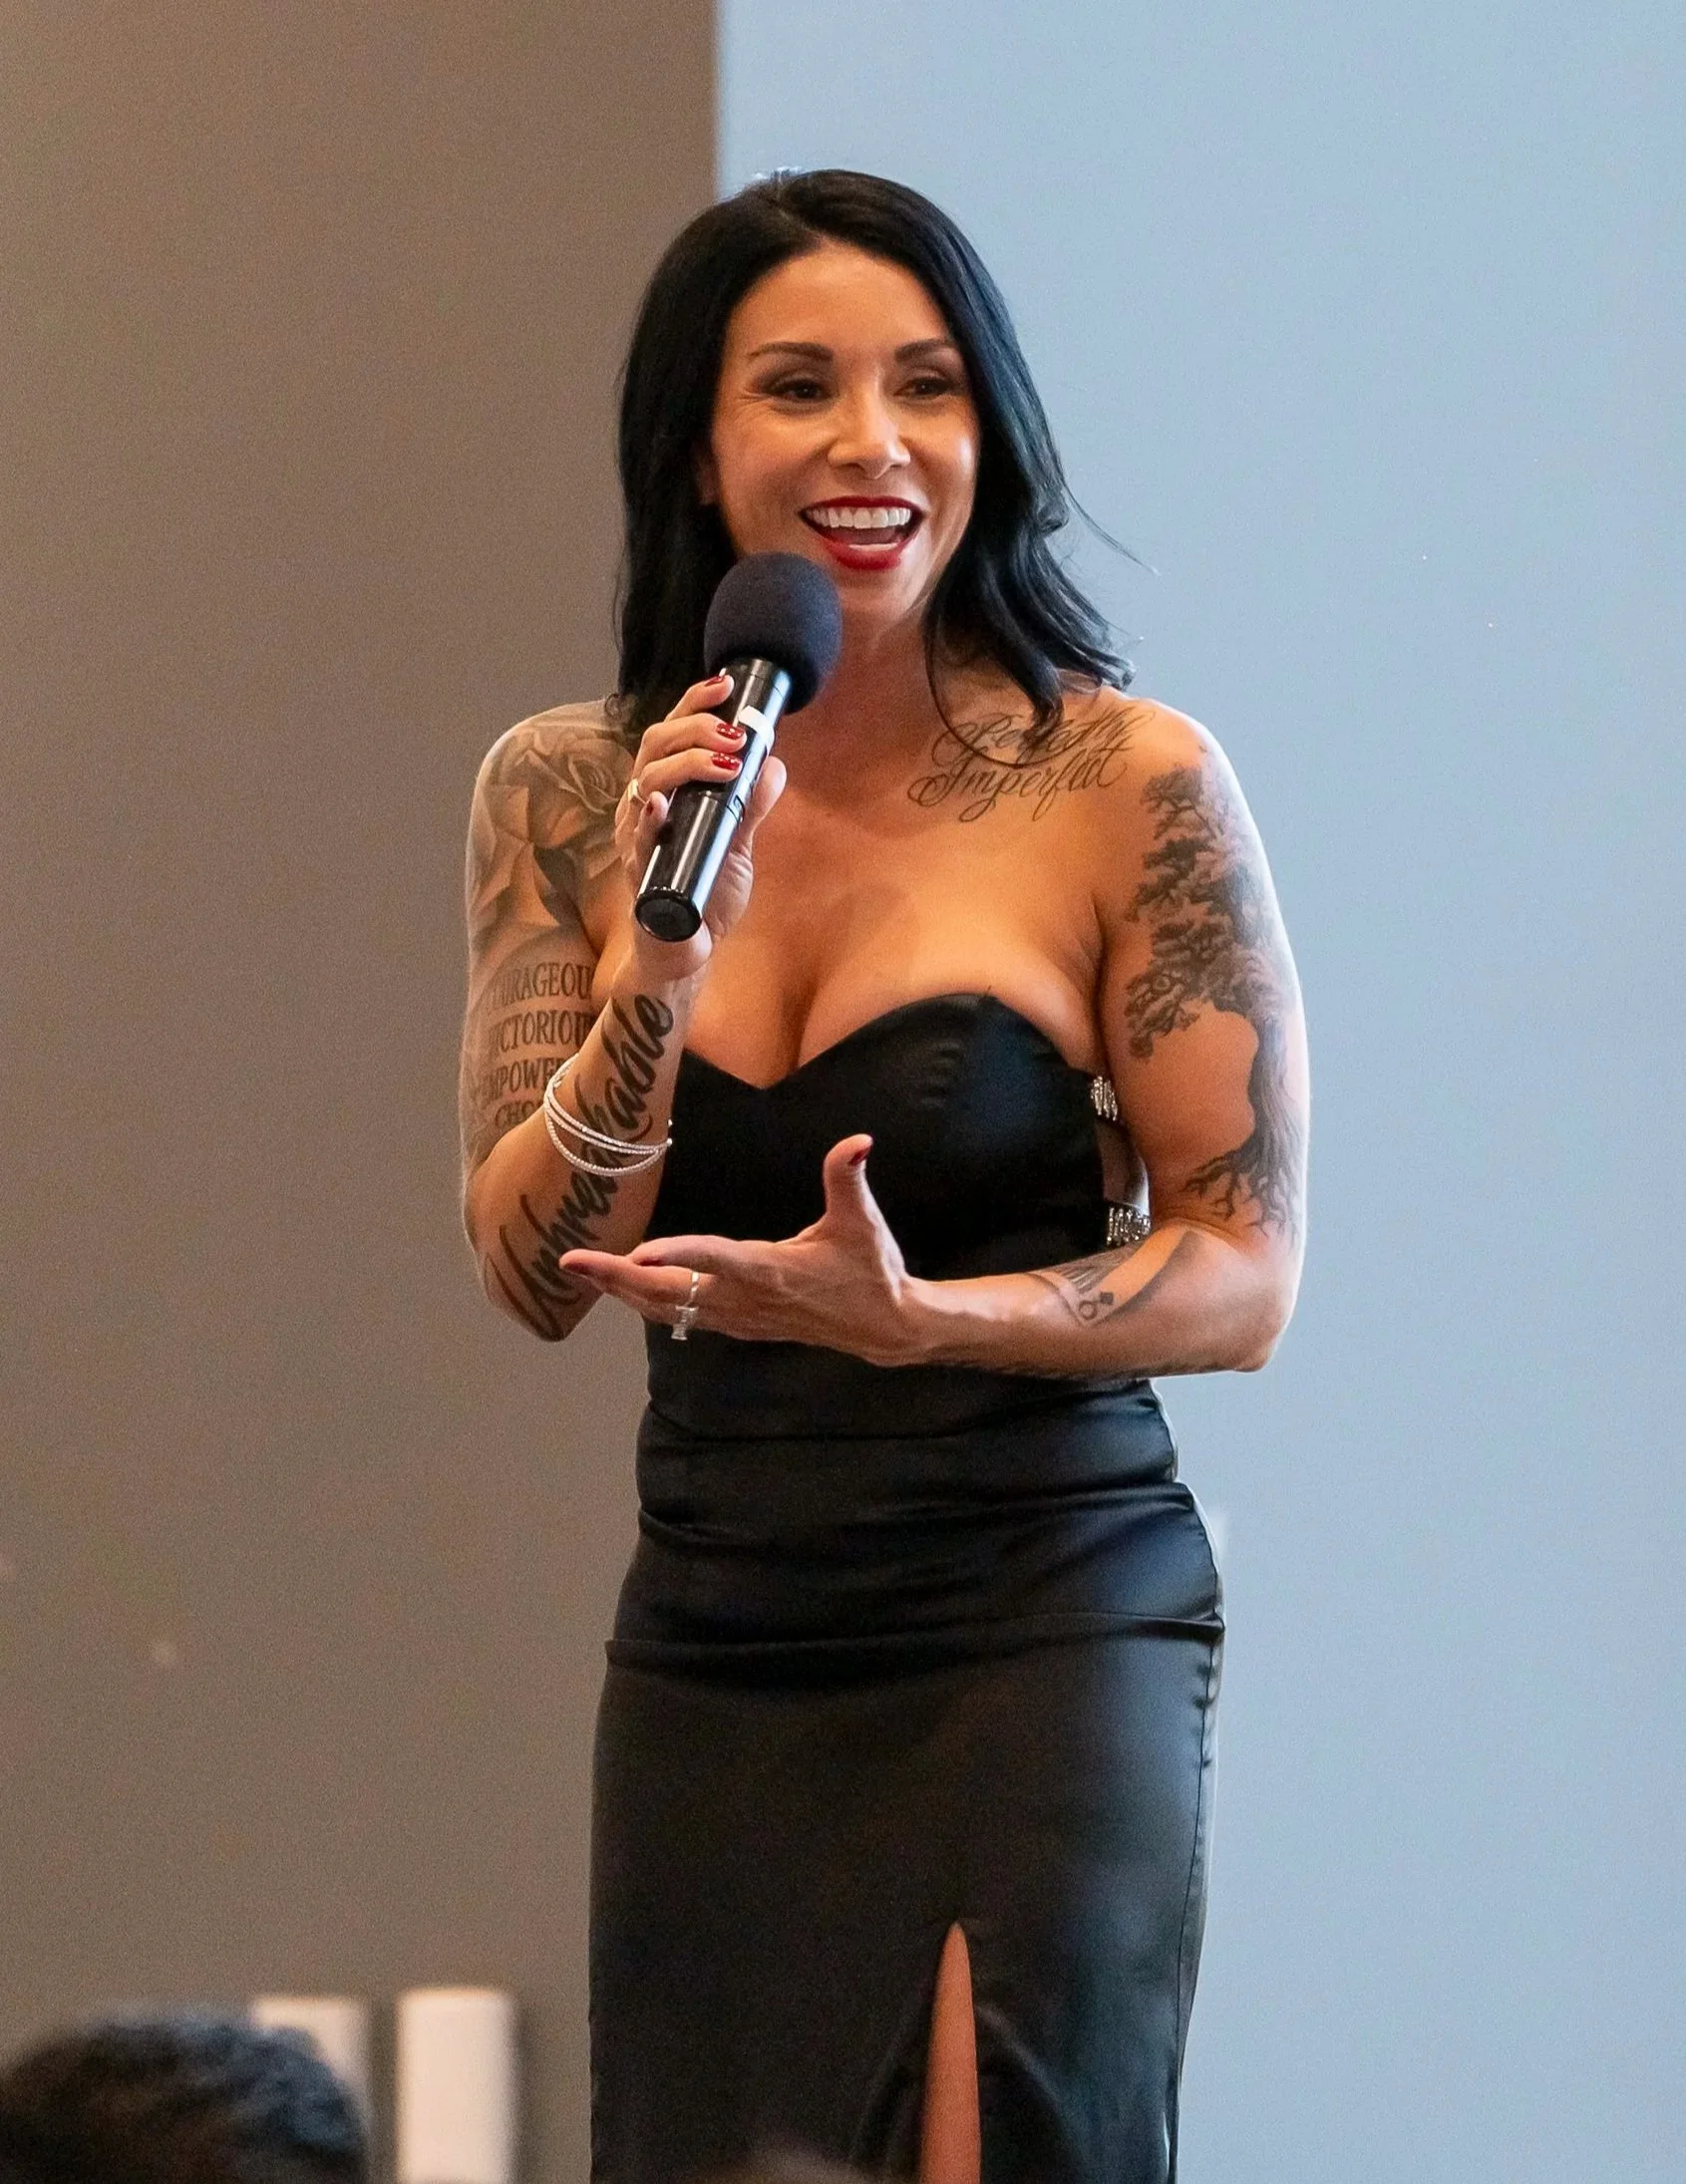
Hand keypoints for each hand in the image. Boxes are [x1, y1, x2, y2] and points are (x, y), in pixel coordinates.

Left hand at [560, 1136, 926, 1367]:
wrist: (882, 1327)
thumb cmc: (870, 1270)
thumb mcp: (863, 1222)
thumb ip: (849, 1179)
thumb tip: (858, 1141)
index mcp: (770, 1270)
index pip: (715, 1259)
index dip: (677, 1255)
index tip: (636, 1252)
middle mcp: (745, 1298)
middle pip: (668, 1291)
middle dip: (616, 1278)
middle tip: (571, 1262)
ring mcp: (737, 1317)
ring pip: (666, 1308)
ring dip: (622, 1291)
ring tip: (580, 1272)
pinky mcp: (737, 1324)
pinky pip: (679, 1316)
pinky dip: (645, 1302)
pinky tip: (623, 1289)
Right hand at [614, 672, 786, 977]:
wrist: (686, 948)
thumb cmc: (703, 893)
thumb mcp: (736, 843)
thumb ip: (751, 805)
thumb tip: (774, 764)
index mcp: (664, 791)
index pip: (670, 733)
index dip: (693, 704)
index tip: (725, 684)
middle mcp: (643, 806)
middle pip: (654, 746)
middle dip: (695, 728)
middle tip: (736, 733)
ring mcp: (637, 837)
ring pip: (646, 782)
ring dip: (686, 763)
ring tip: (727, 762)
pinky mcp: (638, 872)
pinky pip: (638, 839)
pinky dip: (648, 817)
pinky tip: (660, 803)